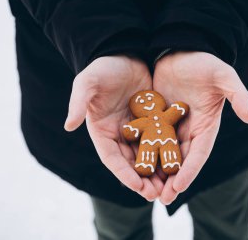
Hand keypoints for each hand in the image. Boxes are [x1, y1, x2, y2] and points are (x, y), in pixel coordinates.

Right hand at [64, 56, 162, 200]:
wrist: (124, 53)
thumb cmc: (103, 68)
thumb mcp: (88, 82)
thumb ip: (78, 102)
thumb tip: (68, 125)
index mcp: (102, 130)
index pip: (112, 158)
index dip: (124, 174)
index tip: (139, 188)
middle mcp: (119, 134)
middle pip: (131, 163)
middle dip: (143, 180)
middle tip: (157, 194)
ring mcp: (136, 129)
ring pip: (147, 156)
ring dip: (157, 172)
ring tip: (170, 187)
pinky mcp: (152, 121)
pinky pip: (160, 140)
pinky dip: (167, 154)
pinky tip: (179, 164)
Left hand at [153, 51, 247, 204]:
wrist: (181, 48)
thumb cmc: (204, 61)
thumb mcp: (223, 75)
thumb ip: (238, 94)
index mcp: (206, 124)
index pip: (199, 152)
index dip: (189, 170)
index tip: (178, 187)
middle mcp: (189, 129)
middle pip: (181, 159)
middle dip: (172, 180)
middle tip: (162, 199)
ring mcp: (171, 125)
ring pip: (163, 154)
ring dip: (157, 173)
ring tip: (146, 190)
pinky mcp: (156, 118)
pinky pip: (148, 138)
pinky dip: (143, 153)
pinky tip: (133, 166)